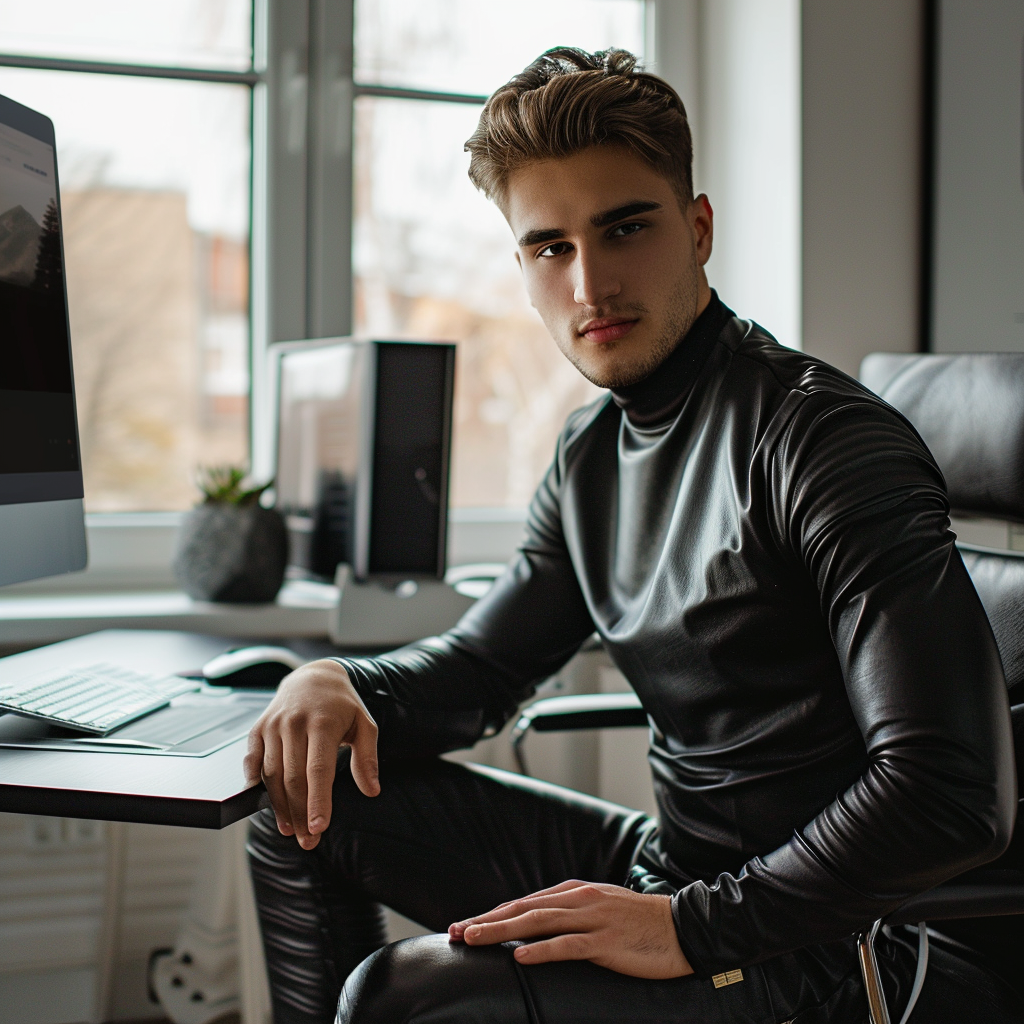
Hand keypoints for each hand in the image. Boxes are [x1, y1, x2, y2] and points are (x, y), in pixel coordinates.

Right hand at [244, 659, 378, 849]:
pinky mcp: (257, 729)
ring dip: (279, 807)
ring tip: (291, 830)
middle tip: (308, 841)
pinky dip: (256, 785)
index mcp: (322, 723)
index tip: (319, 827)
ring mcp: (272, 726)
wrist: (313, 676)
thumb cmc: (342, 706)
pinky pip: (252, 762)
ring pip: (272, 775)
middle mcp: (293, 724)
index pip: (318, 769)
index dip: (317, 801)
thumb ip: (367, 757)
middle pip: (293, 778)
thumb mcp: (364, 724)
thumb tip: (372, 790)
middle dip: (300, 813)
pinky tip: (264, 805)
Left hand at [448, 879, 691, 978]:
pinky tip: (521, 957)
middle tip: (455, 932)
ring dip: (502, 931)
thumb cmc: (638, 922)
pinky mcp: (606, 941)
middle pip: (522, 909)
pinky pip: (569, 946)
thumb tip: (536, 923)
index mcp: (574, 892)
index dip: (491, 915)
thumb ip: (569, 913)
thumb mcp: (599, 909)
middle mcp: (578, 900)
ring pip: (537, 923)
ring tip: (474, 939)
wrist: (682, 927)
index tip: (463, 926)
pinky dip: (542, 950)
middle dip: (486, 921)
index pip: (523, 903)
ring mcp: (592, 919)